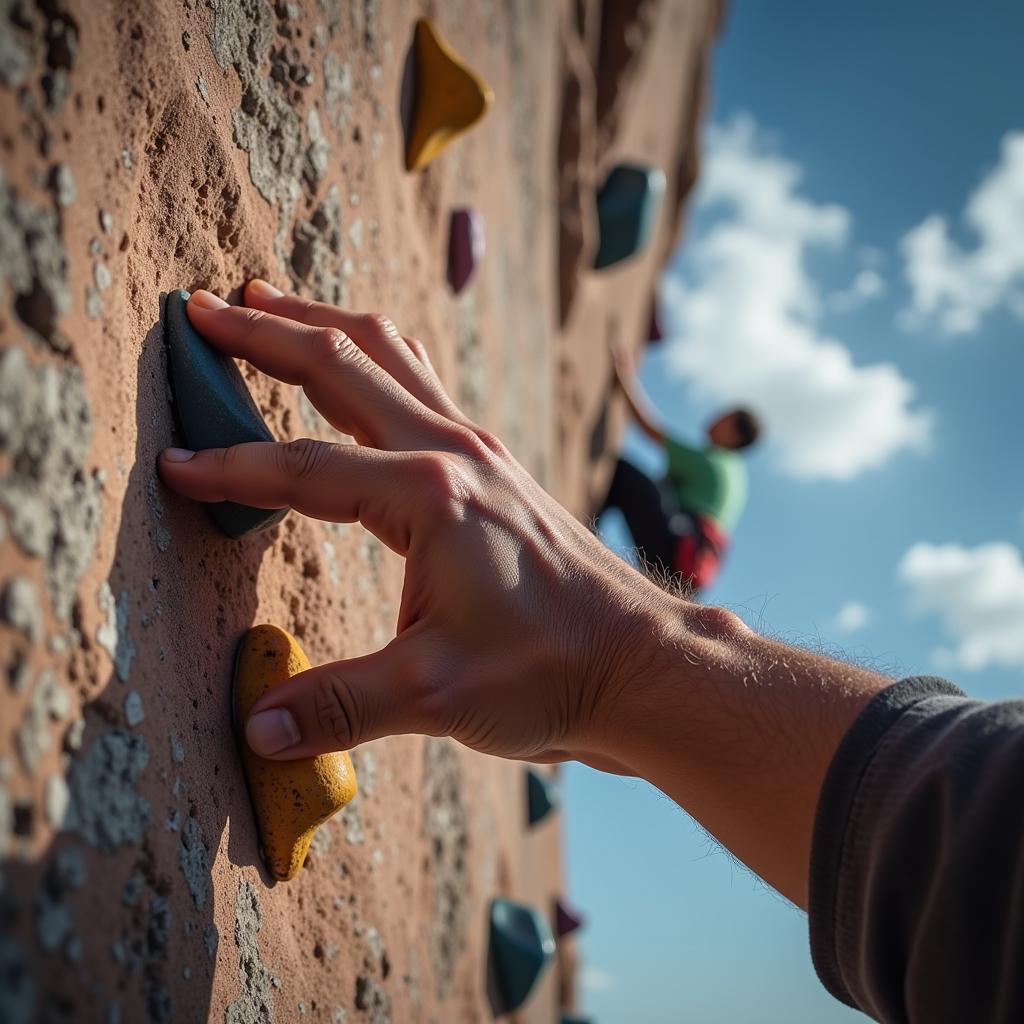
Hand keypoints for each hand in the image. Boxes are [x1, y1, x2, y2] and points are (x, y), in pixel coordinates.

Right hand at [159, 281, 670, 772]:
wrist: (634, 659)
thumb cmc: (549, 671)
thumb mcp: (435, 697)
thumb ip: (339, 707)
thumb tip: (254, 730)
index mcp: (429, 496)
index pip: (303, 468)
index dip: (230, 467)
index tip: (172, 463)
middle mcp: (452, 453)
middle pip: (343, 363)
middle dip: (267, 332)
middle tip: (203, 308)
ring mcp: (477, 450)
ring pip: (388, 356)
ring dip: (322, 325)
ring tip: (266, 302)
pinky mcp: (491, 466)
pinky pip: (420, 382)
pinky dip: (372, 356)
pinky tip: (356, 366)